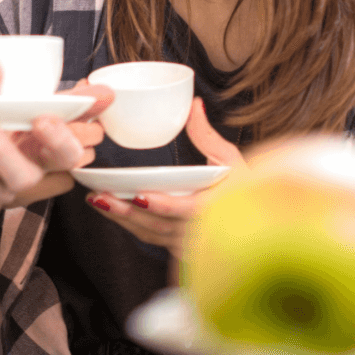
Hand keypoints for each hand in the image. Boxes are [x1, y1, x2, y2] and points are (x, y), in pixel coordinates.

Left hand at [0, 83, 111, 212]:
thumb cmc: (13, 143)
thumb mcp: (41, 123)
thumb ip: (72, 106)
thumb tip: (108, 92)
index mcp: (46, 159)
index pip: (67, 157)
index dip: (60, 141)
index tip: (43, 117)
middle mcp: (22, 179)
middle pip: (23, 176)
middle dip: (6, 152)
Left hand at [85, 97, 245, 257]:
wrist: (257, 221)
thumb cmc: (245, 188)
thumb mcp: (231, 159)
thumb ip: (207, 135)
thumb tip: (193, 104)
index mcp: (219, 208)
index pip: (188, 211)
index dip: (163, 206)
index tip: (139, 195)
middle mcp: (205, 232)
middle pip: (160, 226)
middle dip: (128, 213)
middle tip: (100, 196)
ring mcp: (192, 245)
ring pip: (152, 234)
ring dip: (123, 219)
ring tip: (97, 200)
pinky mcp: (181, 250)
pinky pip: (152, 239)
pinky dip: (131, 225)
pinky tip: (111, 211)